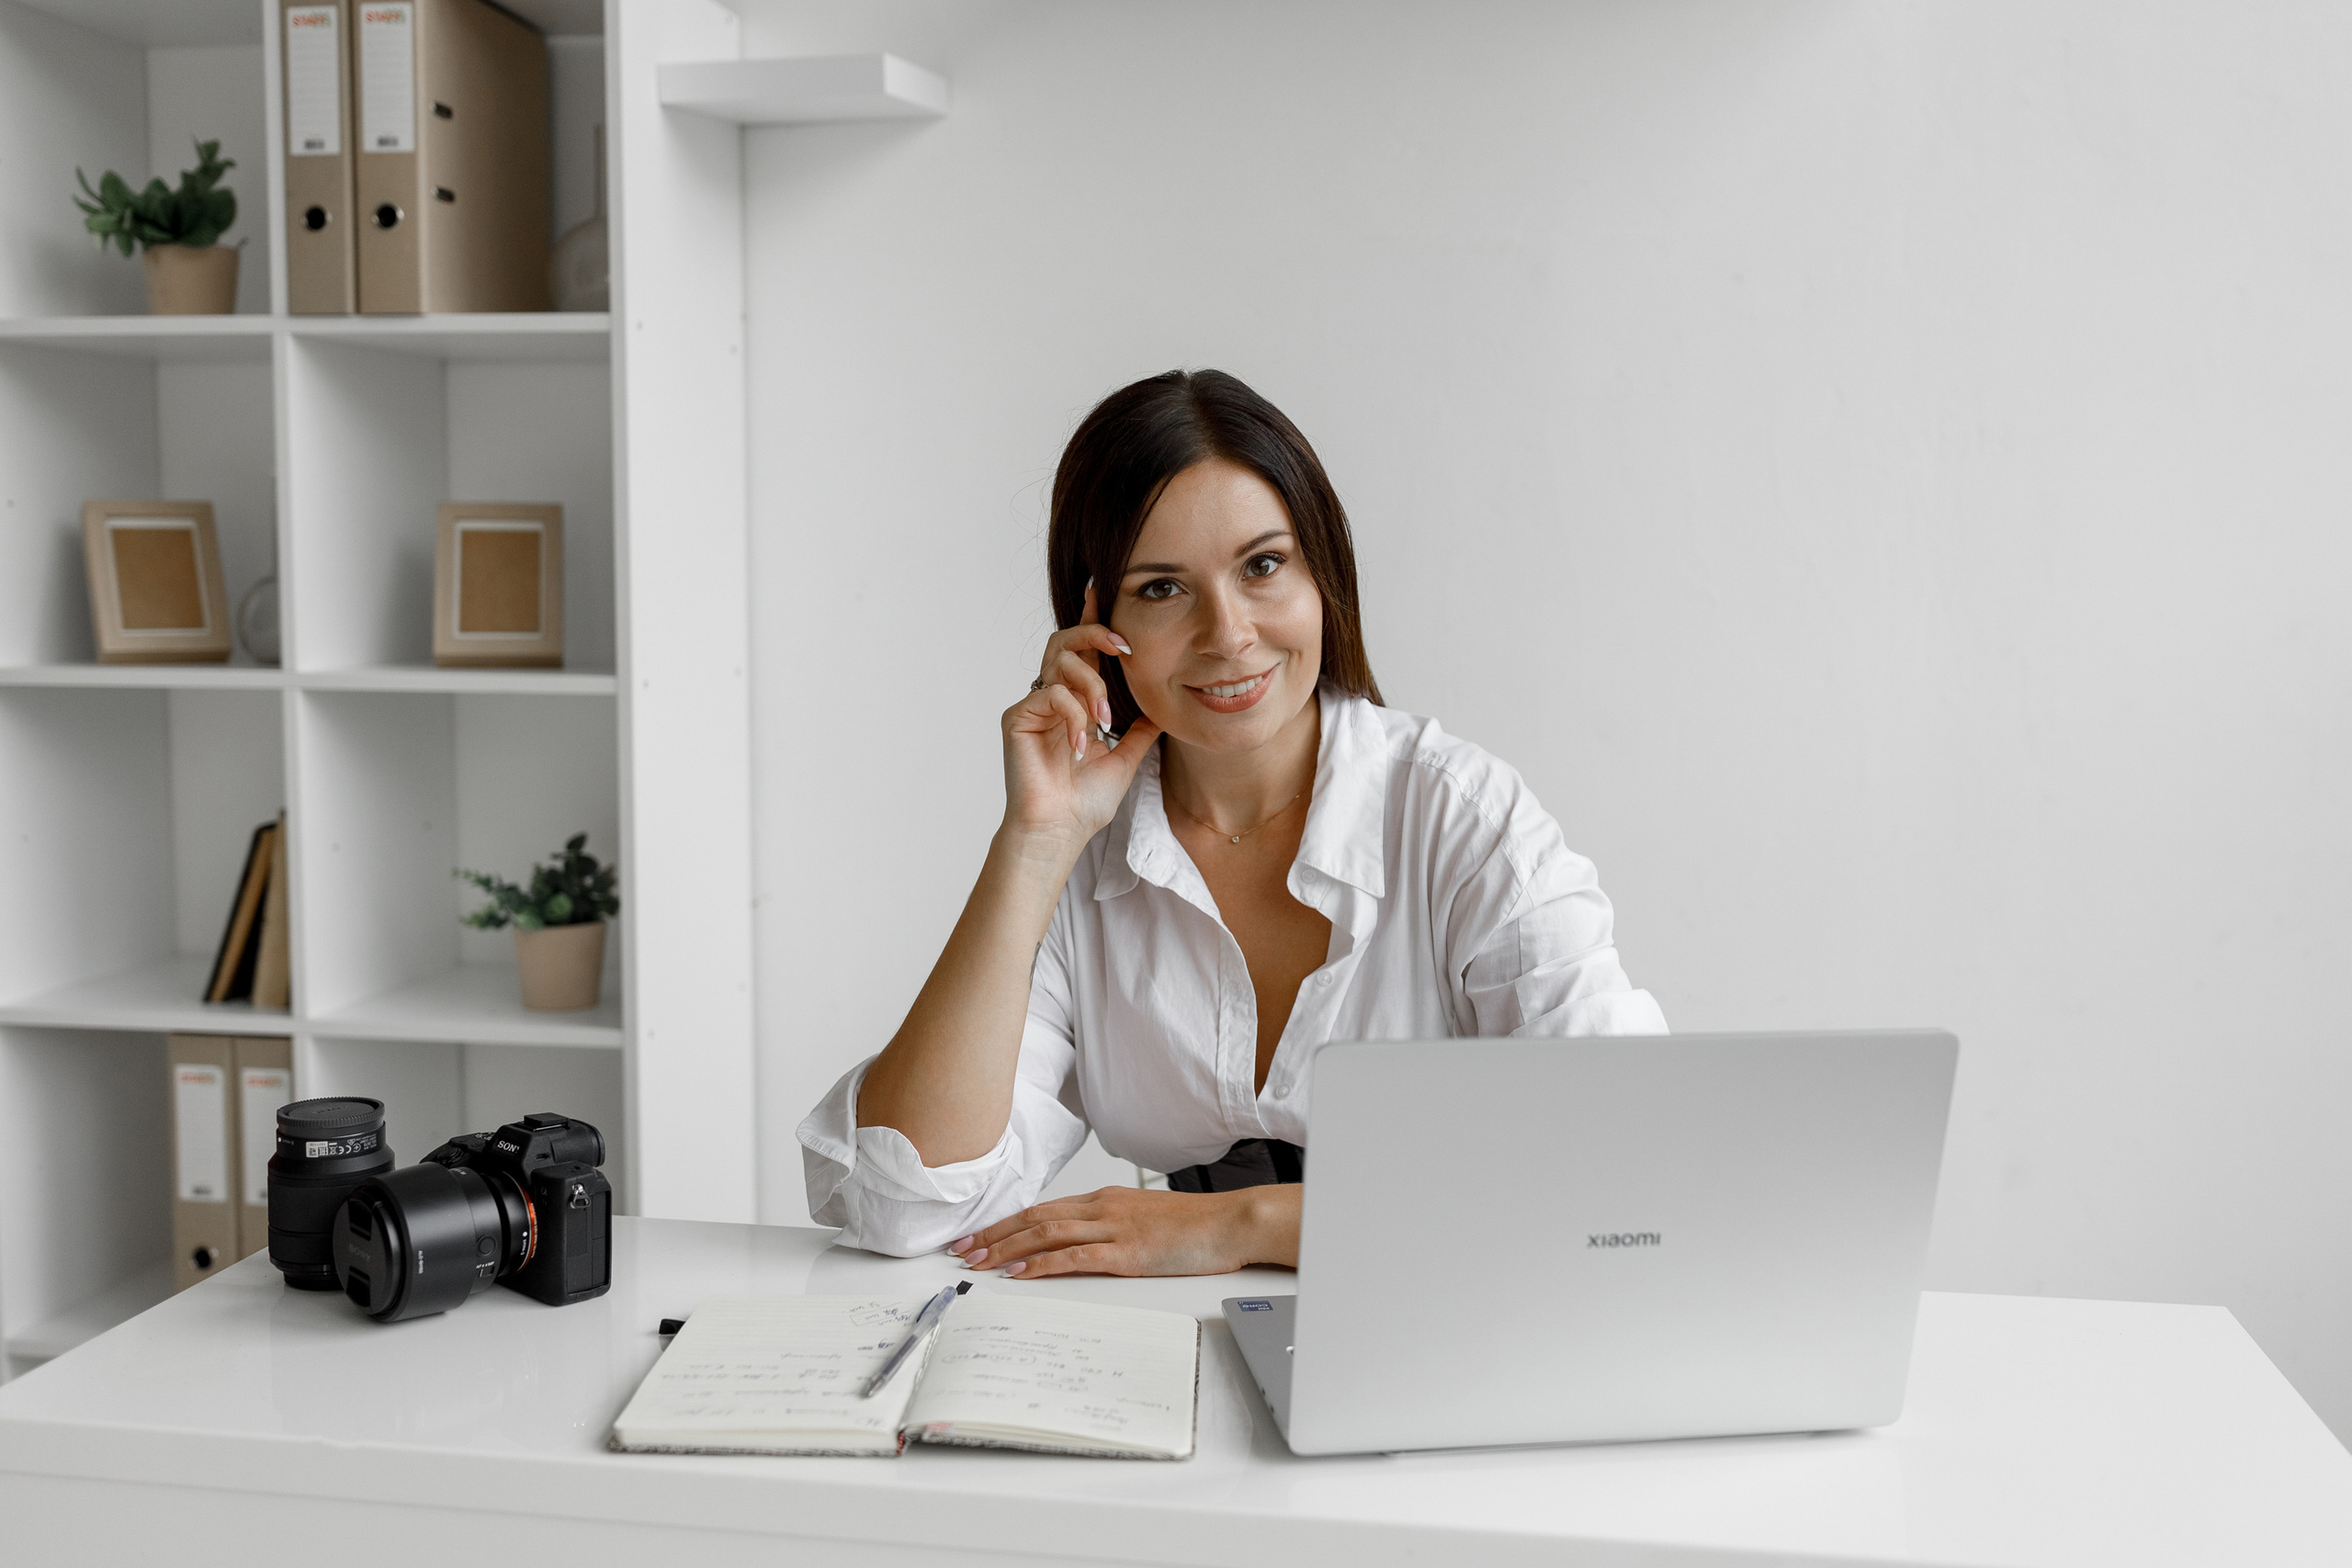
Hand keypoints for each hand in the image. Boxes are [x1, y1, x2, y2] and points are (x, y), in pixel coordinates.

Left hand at [949, 1184, 1301, 1278]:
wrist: (1231, 1222)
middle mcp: (1102, 1208)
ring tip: (977, 1262)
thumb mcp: (1145, 1219)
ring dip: (1006, 1248)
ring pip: (1046, 1233)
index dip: (1006, 1222)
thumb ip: (1112, 1227)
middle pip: (1035, 1217)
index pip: (1043, 1208)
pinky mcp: (1126, 1252)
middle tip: (961, 1249)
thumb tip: (1082, 1244)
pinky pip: (1073, 1256)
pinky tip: (1019, 1273)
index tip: (979, 1235)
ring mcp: (1113, 1228)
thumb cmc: (1194, 1226)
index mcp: (1106, 1199)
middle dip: (993, 1234)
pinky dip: (1040, 1264)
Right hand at [1002, 582, 1161, 846]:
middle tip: (1123, 644)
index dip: (1093, 621)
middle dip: (1095, 632)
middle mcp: (1050, 696)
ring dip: (1092, 685)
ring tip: (1104, 719)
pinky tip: (1082, 746)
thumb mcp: (1126, 757)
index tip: (1103, 592)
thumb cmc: (1085, 801)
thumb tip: (1163, 707)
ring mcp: (1032, 705)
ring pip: (1060, 661)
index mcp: (1074, 701)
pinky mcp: (1017, 717)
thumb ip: (1140, 729)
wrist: (1060, 831)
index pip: (1083, 652)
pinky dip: (1074, 715)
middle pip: (1066, 640)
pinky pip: (1051, 694)